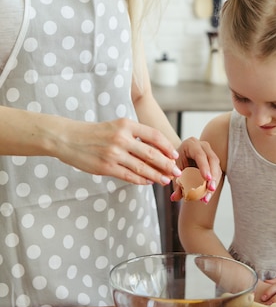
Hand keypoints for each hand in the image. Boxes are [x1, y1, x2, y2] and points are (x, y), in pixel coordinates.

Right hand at [56, 117, 180, 184]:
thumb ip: (134, 134)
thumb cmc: (94, 133)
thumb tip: (156, 148)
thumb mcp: (116, 126)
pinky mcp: (106, 167)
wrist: (68, 138)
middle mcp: (121, 138)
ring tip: (166, 180)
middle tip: (177, 172)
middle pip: (151, 153)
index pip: (154, 135)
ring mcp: (113, 153)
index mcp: (126, 124)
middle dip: (167, 164)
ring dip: (157, 175)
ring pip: (142, 167)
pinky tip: (149, 182)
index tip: (174, 155)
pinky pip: (129, 176)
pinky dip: (141, 180)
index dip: (166, 147)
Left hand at [170, 136, 220, 202]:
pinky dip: (213, 185)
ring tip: (206, 197)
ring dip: (214, 183)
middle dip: (213, 176)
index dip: (204, 166)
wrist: (179, 159)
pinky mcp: (214, 162)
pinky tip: (207, 196)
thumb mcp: (173, 171)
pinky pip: (217, 173)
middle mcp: (202, 146)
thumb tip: (175, 197)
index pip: (200, 154)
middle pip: (212, 160)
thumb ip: (175, 184)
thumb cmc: (175, 163)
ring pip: (217, 167)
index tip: (206, 178)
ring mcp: (210, 153)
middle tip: (210, 189)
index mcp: (190, 144)